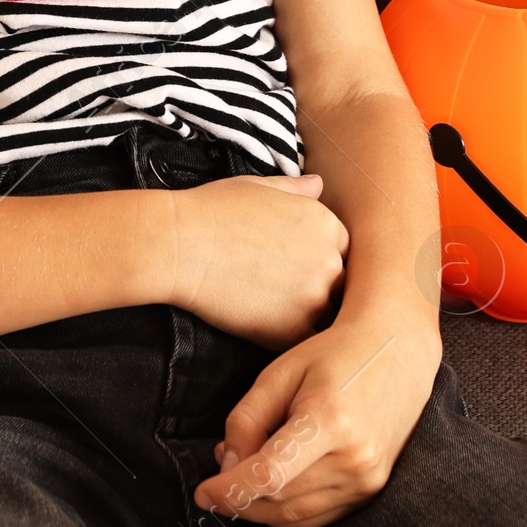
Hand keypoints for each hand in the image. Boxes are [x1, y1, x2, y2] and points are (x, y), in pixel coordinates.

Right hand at [166, 174, 347, 347]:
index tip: (297, 268)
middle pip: (340, 285)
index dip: (320, 262)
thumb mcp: (261, 187)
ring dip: (308, 317)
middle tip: (284, 292)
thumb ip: (296, 190)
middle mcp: (330, 258)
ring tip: (276, 312)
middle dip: (319, 290)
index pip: (342, 252)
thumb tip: (317, 183)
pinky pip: (308, 342)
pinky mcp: (295, 329)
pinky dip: (292, 339)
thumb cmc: (216, 211)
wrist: (184, 245)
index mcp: (326, 223)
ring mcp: (316, 296)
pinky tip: (268, 328)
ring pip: (327, 316)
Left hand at [192, 303, 441, 526]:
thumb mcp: (281, 371)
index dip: (231, 490)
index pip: (270, 474)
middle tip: (219, 472)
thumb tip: (227, 466)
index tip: (202, 493)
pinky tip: (271, 486)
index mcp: (330, 420)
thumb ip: (248, 418)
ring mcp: (367, 479)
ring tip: (243, 472)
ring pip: (295, 515)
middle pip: (279, 499)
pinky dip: (286, 511)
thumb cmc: (333, 354)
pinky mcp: (371, 490)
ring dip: (259, 506)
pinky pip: (316, 517)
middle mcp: (354, 458)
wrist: (397, 353)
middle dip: (239, 495)